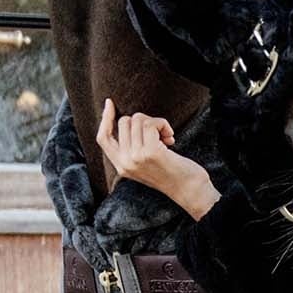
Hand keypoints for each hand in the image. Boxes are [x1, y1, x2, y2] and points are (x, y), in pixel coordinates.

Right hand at [97, 99, 220, 219]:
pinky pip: (151, 124)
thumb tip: (129, 119)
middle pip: (123, 122)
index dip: (105, 118)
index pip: (103, 138)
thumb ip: (132, 147)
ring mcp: (136, 157)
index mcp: (121, 166)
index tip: (110, 103)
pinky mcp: (151, 152)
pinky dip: (163, 124)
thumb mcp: (145, 163)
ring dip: (156, 123)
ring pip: (137, 120)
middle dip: (143, 120)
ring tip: (166, 137)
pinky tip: (171, 136)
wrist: (189, 190)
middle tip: (159, 134)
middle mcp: (125, 162)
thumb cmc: (172, 173)